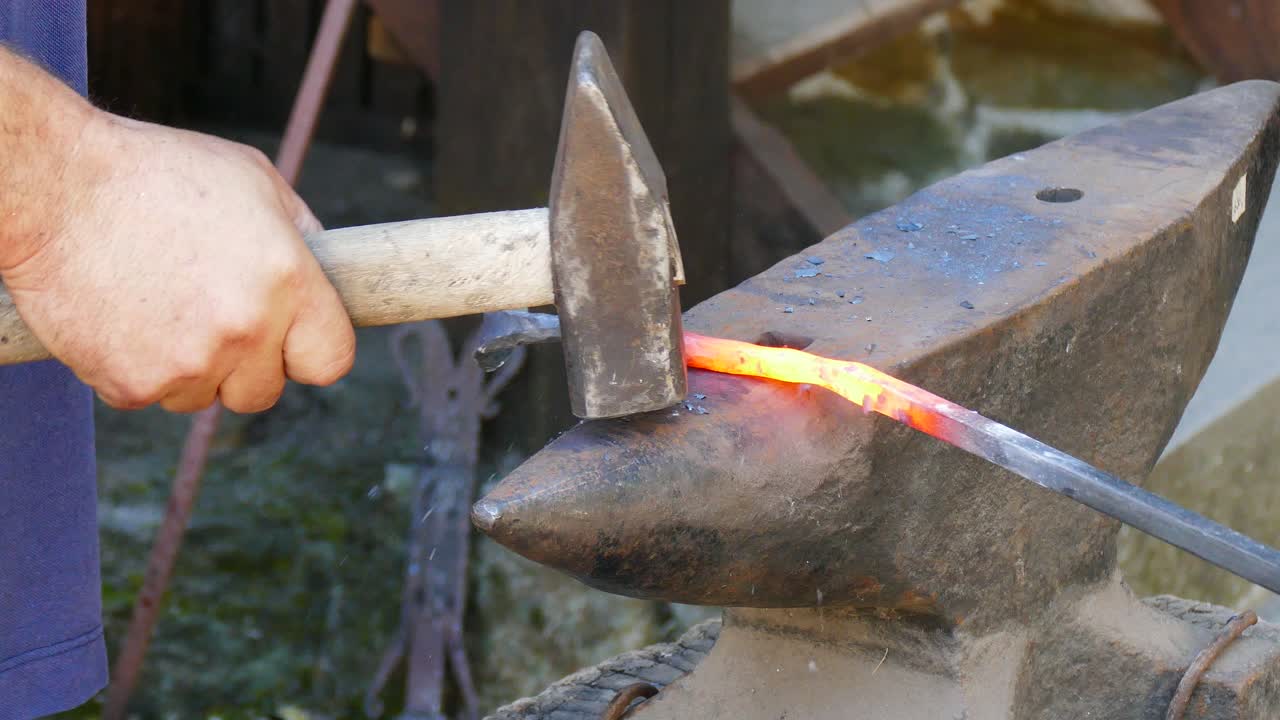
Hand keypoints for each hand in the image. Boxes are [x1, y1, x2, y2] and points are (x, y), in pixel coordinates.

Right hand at [0, 112, 354, 412]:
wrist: (54, 184)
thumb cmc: (156, 172)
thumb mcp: (253, 180)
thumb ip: (300, 233)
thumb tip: (327, 269)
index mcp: (287, 281)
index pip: (331, 360)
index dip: (309, 350)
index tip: (290, 340)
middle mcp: (245, 330)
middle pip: (263, 391)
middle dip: (244, 364)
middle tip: (211, 317)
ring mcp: (188, 363)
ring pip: (203, 396)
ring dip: (189, 366)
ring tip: (159, 303)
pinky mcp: (131, 384)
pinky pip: (150, 395)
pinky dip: (137, 366)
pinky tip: (123, 314)